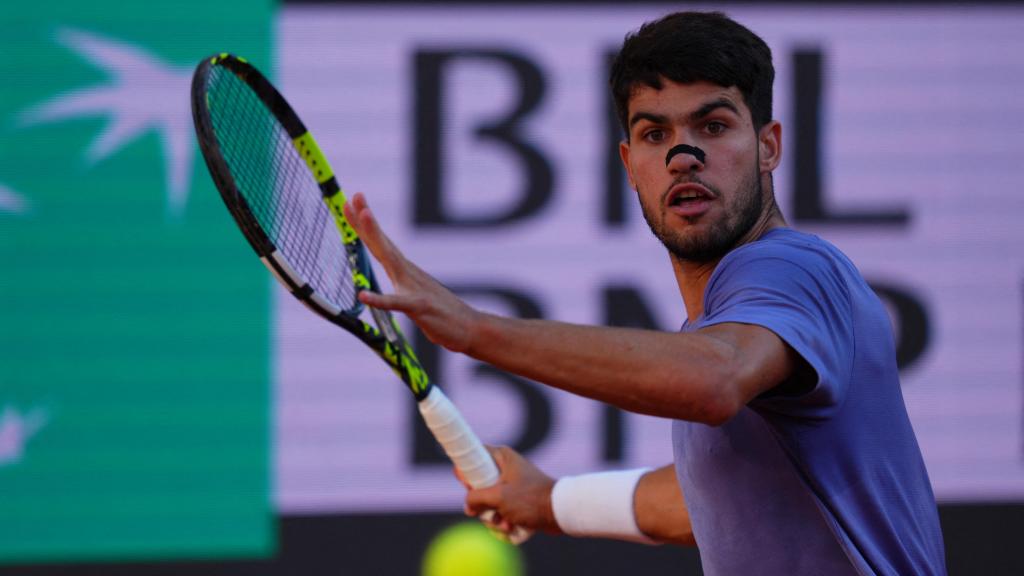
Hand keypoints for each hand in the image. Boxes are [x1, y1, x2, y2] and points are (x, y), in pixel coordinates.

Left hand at [343, 193, 481, 352]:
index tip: (351, 202)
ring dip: (376, 237)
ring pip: (391, 259)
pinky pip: (397, 303)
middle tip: (355, 195)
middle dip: (367, 219)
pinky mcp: (420, 308)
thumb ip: (404, 285)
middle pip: (382, 243)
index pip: (380, 243)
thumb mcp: (416, 296)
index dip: (364, 223)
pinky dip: (380, 299)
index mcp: (404, 271)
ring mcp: (415, 288)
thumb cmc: (443, 314)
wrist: (472, 328)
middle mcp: (408, 273)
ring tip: (363, 216)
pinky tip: (363, 295)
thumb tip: (394, 277)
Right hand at [460, 445, 560, 534]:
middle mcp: (506, 467)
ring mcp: (512, 484)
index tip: (468, 486)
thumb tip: (468, 505)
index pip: (472, 455)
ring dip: (493, 516)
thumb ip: (476, 498)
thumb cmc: (530, 499)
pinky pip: (501, 509)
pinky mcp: (517, 499)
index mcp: (502, 457)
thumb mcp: (498, 497)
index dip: (466, 472)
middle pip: (478, 483)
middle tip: (488, 509)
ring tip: (505, 522)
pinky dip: (503, 519)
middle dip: (482, 503)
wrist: (560, 512)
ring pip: (489, 501)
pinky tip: (512, 526)